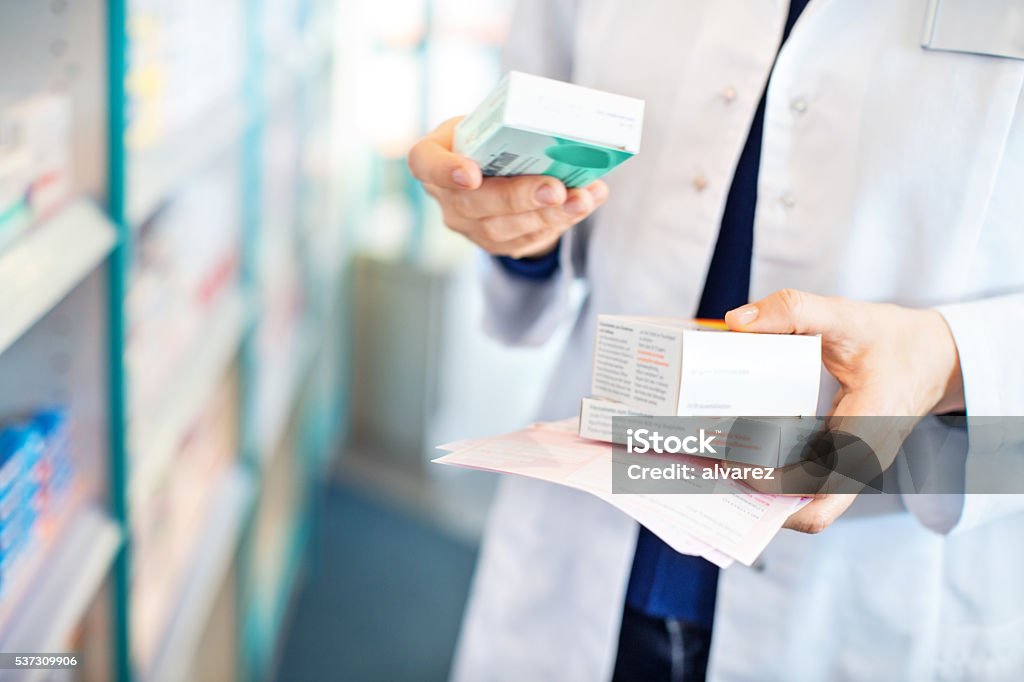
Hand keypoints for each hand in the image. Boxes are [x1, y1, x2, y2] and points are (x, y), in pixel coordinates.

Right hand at [408, 117, 608, 257]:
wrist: (495, 170)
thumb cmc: (491, 137)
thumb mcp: (490, 120)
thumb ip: (513, 124)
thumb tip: (567, 131)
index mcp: (433, 155)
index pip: (424, 162)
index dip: (445, 171)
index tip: (471, 175)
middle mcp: (445, 196)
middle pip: (474, 203)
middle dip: (519, 197)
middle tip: (555, 189)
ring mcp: (468, 225)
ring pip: (504, 228)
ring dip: (549, 214)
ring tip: (582, 199)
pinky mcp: (495, 243)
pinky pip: (526, 239)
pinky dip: (561, 221)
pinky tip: (585, 204)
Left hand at [725, 289, 964, 532]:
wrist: (933, 357)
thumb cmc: (893, 342)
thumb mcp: (846, 317)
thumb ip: (794, 311)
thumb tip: (737, 321)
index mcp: (865, 437)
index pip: (814, 488)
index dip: (768, 485)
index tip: (731, 458)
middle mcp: (860, 464)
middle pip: (806, 510)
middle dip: (756, 499)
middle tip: (711, 466)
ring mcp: (851, 468)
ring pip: (804, 502)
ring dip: (762, 490)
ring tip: (716, 461)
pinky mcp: (841, 462)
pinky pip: (806, 483)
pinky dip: (773, 475)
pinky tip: (740, 449)